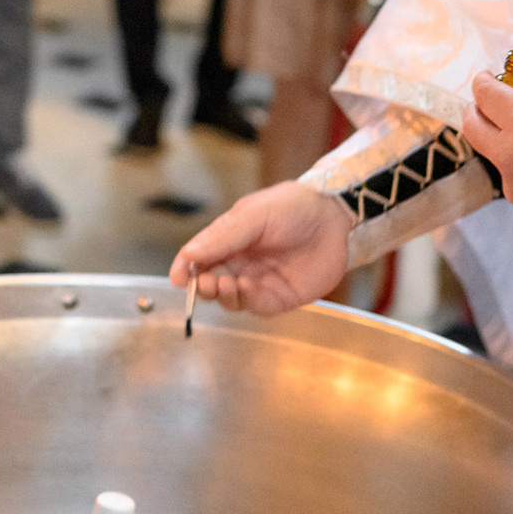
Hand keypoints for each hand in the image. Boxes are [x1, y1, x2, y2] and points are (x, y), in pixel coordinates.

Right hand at [169, 181, 352, 315]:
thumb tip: (188, 255)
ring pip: (229, 298)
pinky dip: (246, 301)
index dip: (184, 268)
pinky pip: (254, 306)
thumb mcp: (253, 214)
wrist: (336, 218)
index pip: (199, 257)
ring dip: (222, 294)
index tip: (177, 278)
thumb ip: (222, 236)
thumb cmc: (293, 207)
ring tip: (225, 284)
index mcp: (229, 239)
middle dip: (202, 285)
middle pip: (210, 281)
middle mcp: (241, 262)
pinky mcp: (279, 297)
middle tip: (204, 282)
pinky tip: (247, 287)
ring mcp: (259, 281)